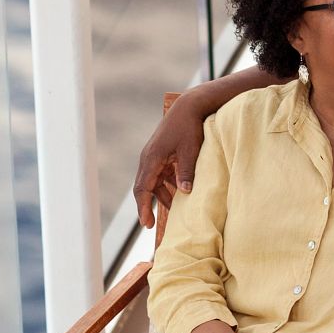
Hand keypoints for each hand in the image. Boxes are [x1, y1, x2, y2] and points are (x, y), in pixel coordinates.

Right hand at [133, 100, 207, 227]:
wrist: (188, 107)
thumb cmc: (189, 127)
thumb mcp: (190, 151)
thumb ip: (186, 172)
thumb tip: (185, 193)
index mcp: (152, 158)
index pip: (142, 189)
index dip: (144, 207)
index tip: (146, 223)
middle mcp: (148, 158)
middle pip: (143, 188)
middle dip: (146, 206)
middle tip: (150, 225)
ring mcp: (153, 156)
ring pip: (152, 182)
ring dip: (160, 196)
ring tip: (172, 211)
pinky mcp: (160, 154)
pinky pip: (159, 175)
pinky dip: (166, 186)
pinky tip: (178, 194)